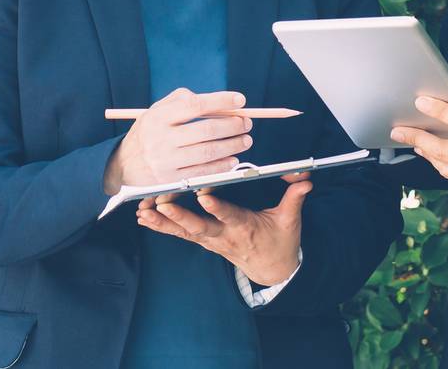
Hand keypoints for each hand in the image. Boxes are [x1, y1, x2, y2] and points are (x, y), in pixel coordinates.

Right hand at [102, 88, 252, 194]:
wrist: (123, 164)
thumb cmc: (148, 132)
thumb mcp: (156, 111)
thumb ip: (182, 100)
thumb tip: (218, 101)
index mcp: (158, 117)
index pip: (194, 105)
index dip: (220, 101)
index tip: (241, 100)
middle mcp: (161, 138)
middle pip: (205, 131)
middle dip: (232, 126)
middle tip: (246, 122)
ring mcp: (166, 161)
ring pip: (207, 153)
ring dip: (232, 146)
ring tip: (245, 139)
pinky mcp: (170, 179)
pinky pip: (203, 172)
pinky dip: (222, 166)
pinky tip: (233, 159)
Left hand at [137, 173, 310, 285]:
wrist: (272, 270)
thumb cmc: (280, 241)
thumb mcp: (291, 221)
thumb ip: (294, 198)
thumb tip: (305, 178)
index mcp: (245, 228)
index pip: (230, 216)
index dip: (217, 207)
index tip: (204, 195)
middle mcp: (224, 236)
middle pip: (199, 227)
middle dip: (179, 216)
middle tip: (160, 204)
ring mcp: (212, 242)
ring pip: (184, 232)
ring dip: (162, 222)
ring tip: (142, 212)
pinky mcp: (204, 242)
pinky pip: (180, 235)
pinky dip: (162, 226)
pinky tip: (144, 218)